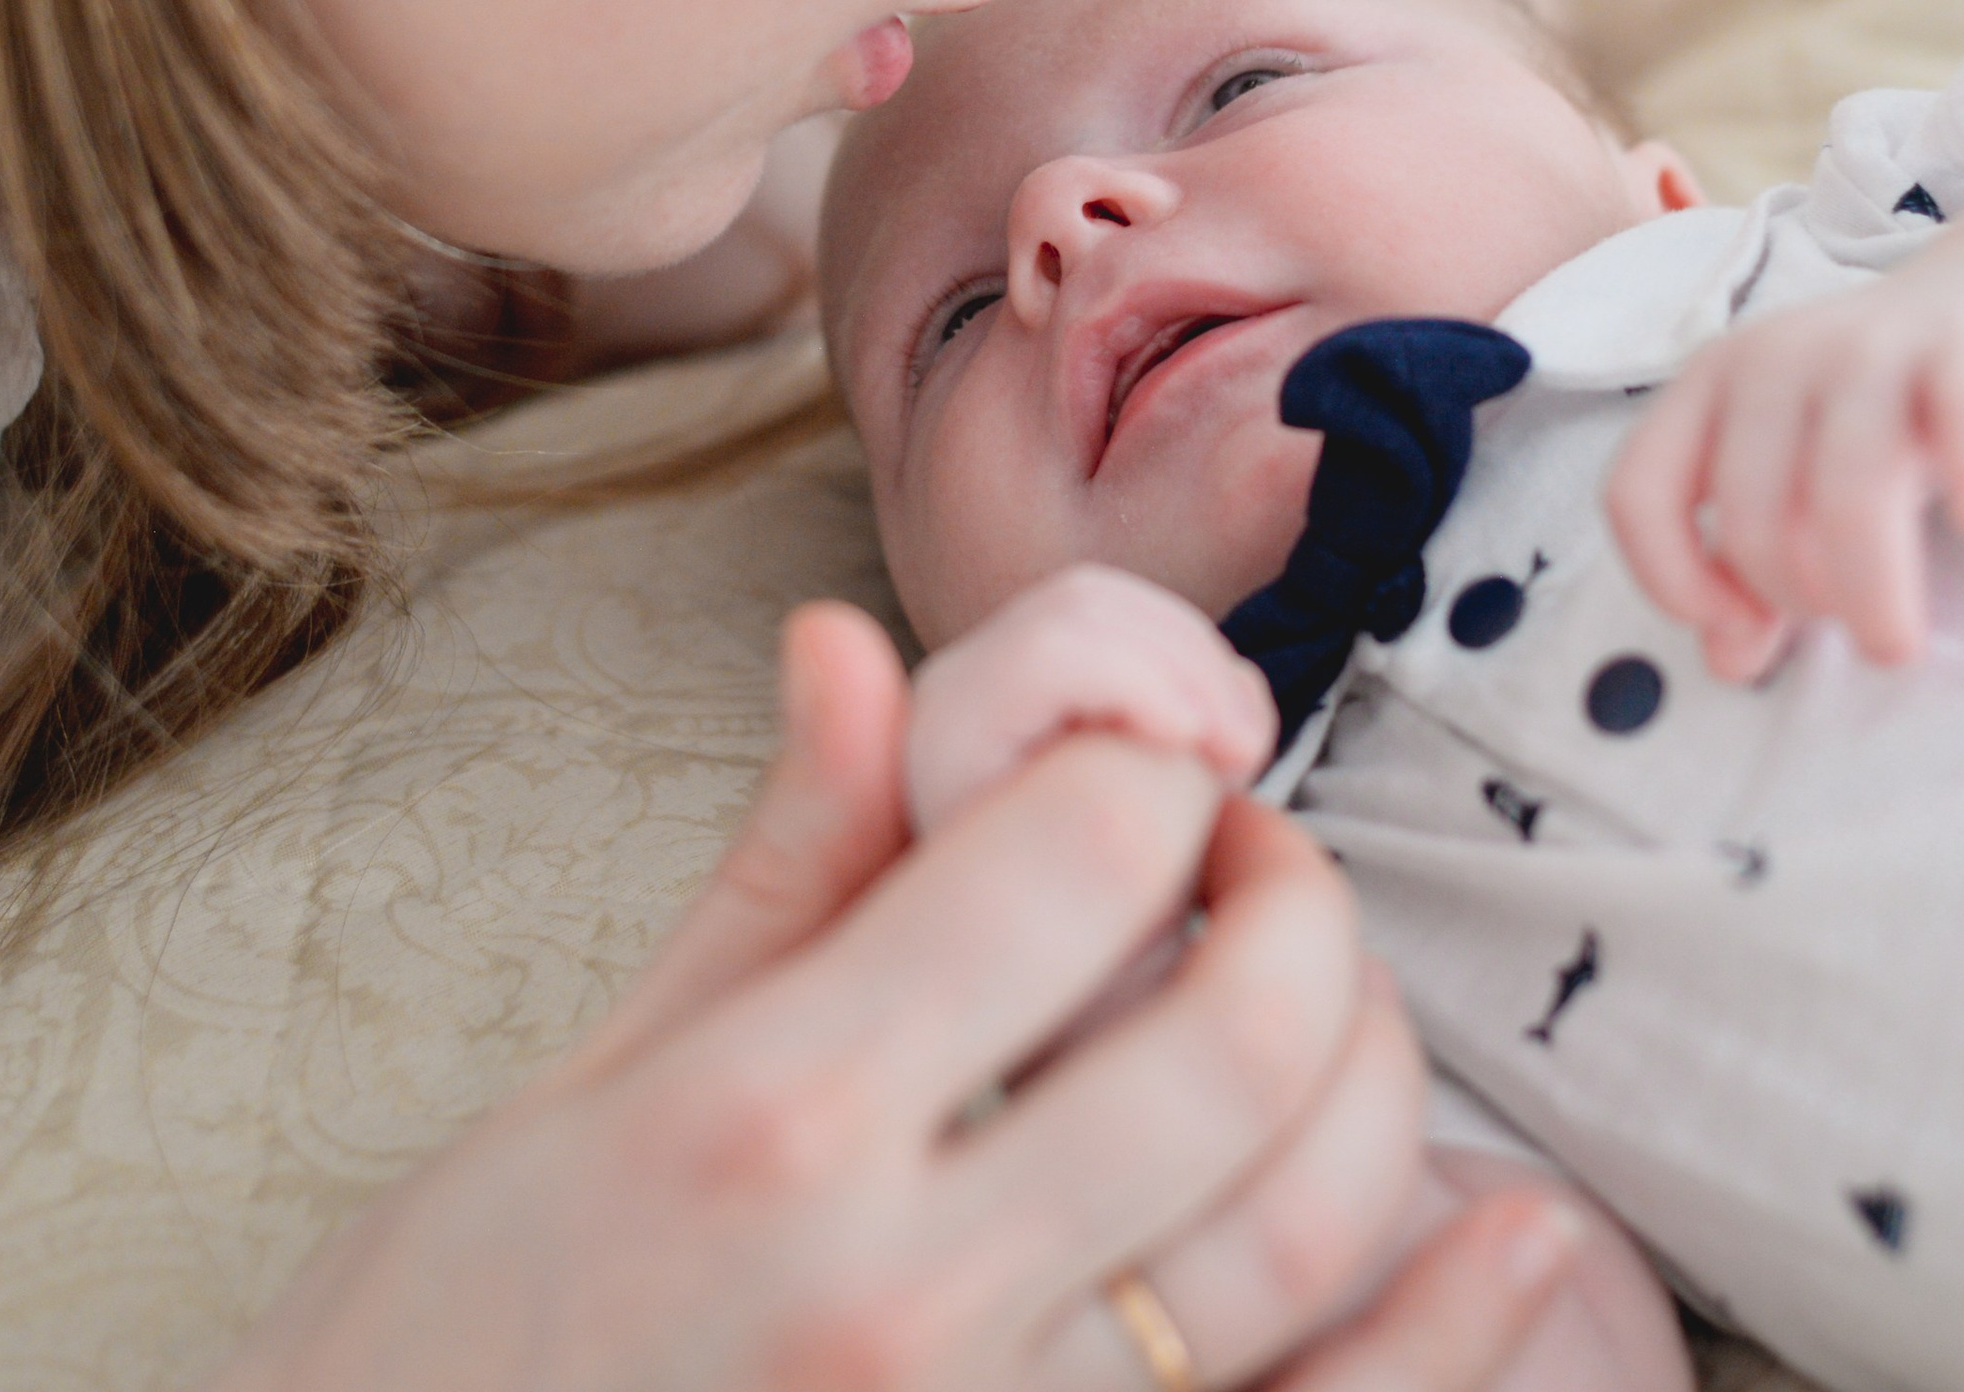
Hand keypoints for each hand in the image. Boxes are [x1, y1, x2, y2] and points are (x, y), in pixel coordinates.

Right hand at [214, 603, 1569, 1391]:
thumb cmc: (438, 1356)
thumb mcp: (580, 1092)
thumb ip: (775, 875)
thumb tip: (853, 643)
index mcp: (770, 1116)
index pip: (1072, 850)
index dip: (1139, 771)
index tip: (1135, 774)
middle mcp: (907, 1293)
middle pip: (1236, 1027)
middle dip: (1284, 896)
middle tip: (1245, 865)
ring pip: (1310, 1230)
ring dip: (1371, 1072)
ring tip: (1333, 1004)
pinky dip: (1450, 1333)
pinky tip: (1524, 1236)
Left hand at [1605, 236, 1963, 678]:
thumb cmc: (1893, 408)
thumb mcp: (1802, 476)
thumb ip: (1753, 564)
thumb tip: (1727, 661)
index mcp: (1711, 384)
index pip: (1638, 491)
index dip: (1669, 578)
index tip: (1735, 630)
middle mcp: (1773, 358)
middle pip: (1748, 510)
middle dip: (1792, 595)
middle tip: (1850, 630)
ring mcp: (1870, 349)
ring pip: (1845, 487)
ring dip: (1866, 588)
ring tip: (1894, 643)